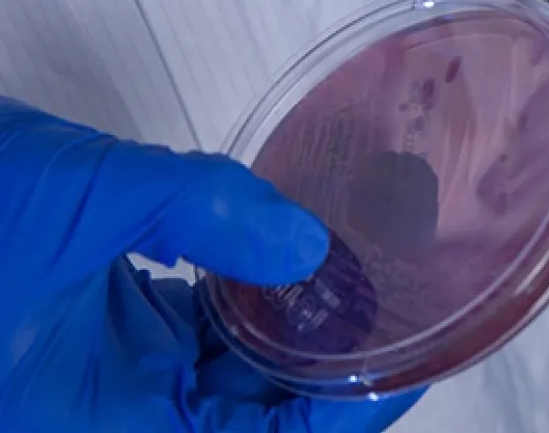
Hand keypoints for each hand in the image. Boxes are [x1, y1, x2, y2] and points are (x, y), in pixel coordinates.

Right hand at [0, 99, 421, 432]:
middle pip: (249, 414)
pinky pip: (193, 334)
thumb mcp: (79, 199)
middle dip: (327, 363)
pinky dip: (248, 300)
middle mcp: (98, 415)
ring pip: (225, 374)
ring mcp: (96, 376)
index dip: (339, 411)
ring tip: (365, 273)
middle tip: (403, 299)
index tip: (407, 357)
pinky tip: (290, 255)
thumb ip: (201, 214)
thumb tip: (309, 240)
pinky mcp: (93, 333)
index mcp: (90, 425)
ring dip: (293, 329)